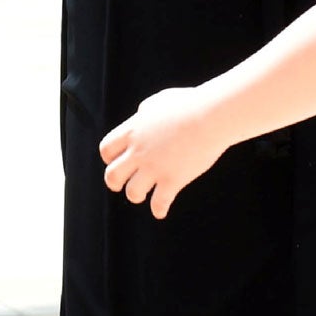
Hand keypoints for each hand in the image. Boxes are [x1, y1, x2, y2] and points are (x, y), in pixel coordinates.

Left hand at [99, 86, 228, 218]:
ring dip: (136, 195)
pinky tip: (160, 212)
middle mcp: (138, 151)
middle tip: (120, 184)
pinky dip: (159, 210)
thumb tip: (141, 117)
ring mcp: (155, 167)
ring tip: (143, 194)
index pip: (106, 149)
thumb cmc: (188, 105)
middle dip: (114, 182)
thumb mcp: (158, 103)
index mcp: (132, 131)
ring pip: (133, 192)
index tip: (117, 161)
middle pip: (112, 175)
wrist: (209, 117)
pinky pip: (159, 203)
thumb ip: (145, 114)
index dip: (109, 158)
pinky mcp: (173, 179)